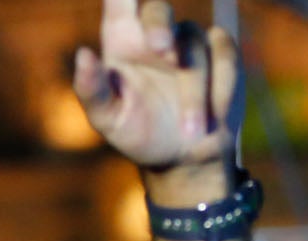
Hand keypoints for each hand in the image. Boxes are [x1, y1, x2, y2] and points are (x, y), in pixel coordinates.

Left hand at [73, 0, 238, 177]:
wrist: (184, 157)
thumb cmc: (138, 135)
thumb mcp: (108, 120)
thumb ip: (92, 90)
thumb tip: (82, 55)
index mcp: (121, 41)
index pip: (119, 0)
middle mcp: (153, 32)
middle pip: (158, 8)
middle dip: (159, 25)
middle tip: (160, 49)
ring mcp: (188, 40)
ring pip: (195, 46)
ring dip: (195, 93)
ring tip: (190, 129)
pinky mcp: (219, 49)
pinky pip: (224, 54)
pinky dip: (221, 88)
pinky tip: (213, 115)